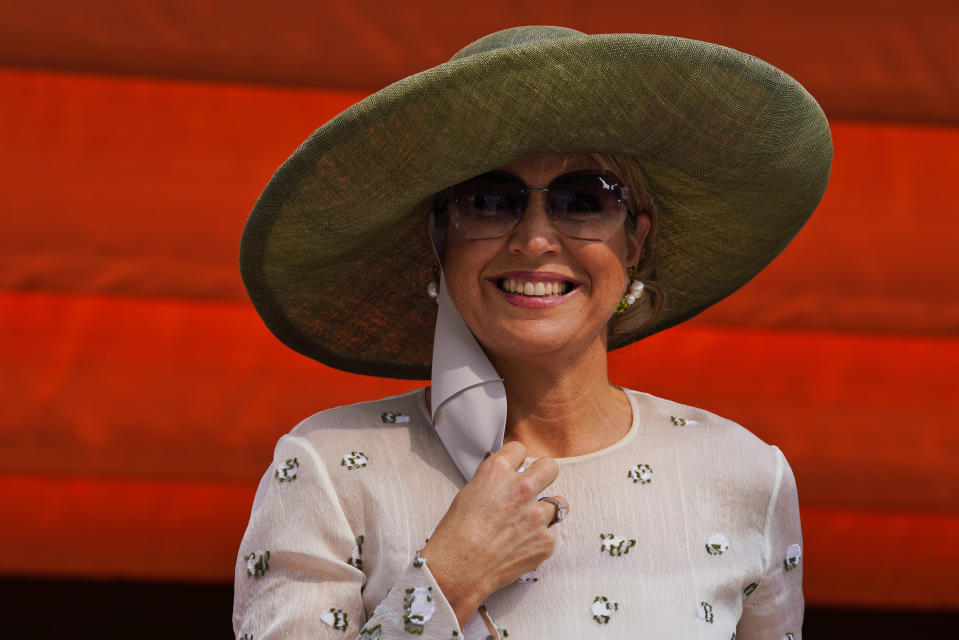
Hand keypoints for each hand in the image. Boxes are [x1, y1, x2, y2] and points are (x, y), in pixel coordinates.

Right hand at [420, 441, 568, 625]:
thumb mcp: (469, 493)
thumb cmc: (455, 533)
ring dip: (544, 511)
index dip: (516, 460)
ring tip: (528, 523)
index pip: (519, 449)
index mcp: (498, 471)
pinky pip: (550, 533)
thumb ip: (493, 482)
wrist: (458, 568)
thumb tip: (504, 480)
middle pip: (550, 467)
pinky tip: (520, 546)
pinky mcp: (545, 540)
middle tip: (535, 487)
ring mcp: (537, 515)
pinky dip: (538, 539)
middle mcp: (522, 488)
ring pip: (559, 503)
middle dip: (544, 475)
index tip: (516, 468)